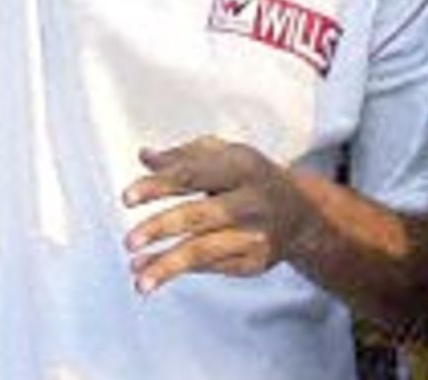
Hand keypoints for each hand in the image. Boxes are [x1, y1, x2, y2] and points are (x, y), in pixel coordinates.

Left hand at [122, 137, 312, 293]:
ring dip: (167, 264)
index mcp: (240, 165)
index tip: (126, 198)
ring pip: (206, 251)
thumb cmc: (248, 175)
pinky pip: (212, 268)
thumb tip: (144, 156)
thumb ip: (181, 155)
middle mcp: (251, 201)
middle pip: (199, 216)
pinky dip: (179, 271)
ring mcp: (255, 235)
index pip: (191, 175)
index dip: (158, 186)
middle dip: (161, 229)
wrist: (300, 212)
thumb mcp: (222, 153)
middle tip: (128, 241)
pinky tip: (152, 272)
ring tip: (136, 274)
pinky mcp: (255, 262)